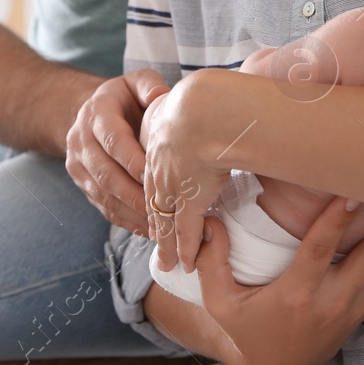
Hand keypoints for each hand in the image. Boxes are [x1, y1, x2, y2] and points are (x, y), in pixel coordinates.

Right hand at [65, 69, 167, 234]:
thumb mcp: (134, 82)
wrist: (90, 114)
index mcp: (96, 114)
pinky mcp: (83, 185)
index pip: (112, 140)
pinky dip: (126, 221)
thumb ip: (148, 84)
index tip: (156, 176)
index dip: (133, 160)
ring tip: (160, 225)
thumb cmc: (123, 99)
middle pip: (106, 173)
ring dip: (132, 212)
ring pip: (103, 195)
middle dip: (135, 194)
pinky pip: (103, 207)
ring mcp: (78, 166)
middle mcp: (81, 140)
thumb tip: (160, 95)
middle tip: (164, 208)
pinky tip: (149, 229)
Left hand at [140, 79, 233, 272]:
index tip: (156, 204)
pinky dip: (184, 250)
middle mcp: (160, 169)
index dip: (155, 191)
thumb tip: (210, 100)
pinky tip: (185, 264)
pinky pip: (184, 233)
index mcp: (160, 142)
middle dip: (155, 222)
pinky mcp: (188, 203)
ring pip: (165, 222)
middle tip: (154, 240)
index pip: (154, 173)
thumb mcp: (192, 101)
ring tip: (166, 263)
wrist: (204, 112)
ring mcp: (172, 187)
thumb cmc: (205, 100)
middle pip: (153, 201)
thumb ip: (197, 107)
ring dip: (166, 245)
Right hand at [197, 199, 363, 364]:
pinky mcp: (363, 308)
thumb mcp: (218, 301)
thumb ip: (213, 261)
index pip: (319, 250)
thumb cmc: (244, 329)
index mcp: (296, 293)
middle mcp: (331, 299)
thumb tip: (206, 221)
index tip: (351, 192)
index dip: (335, 221)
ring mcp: (352, 305)